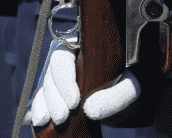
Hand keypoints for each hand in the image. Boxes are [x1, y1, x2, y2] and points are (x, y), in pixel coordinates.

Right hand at [25, 45, 141, 126]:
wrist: (130, 95)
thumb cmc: (131, 84)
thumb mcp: (131, 88)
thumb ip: (116, 96)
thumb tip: (89, 110)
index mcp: (83, 49)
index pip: (64, 58)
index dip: (64, 79)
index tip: (74, 103)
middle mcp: (68, 60)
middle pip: (51, 73)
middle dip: (54, 97)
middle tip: (62, 118)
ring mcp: (60, 77)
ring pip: (45, 87)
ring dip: (45, 105)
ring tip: (48, 121)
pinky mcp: (57, 94)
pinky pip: (42, 99)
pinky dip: (39, 110)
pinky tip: (39, 121)